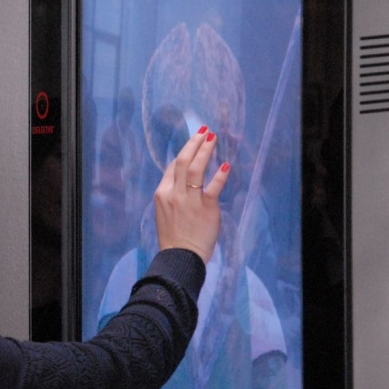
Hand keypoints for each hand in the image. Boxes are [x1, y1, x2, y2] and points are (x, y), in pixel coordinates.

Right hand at [153, 127, 230, 261]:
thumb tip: (184, 179)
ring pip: (196, 169)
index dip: (184, 151)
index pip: (173, 167)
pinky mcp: (205, 207)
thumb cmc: (173, 236)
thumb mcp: (164, 212)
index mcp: (162, 193)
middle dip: (194, 144)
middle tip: (204, 132)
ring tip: (213, 139)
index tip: (193, 141)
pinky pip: (213, 187)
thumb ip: (173, 194)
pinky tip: (226, 165)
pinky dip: (220, 175)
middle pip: (183, 162)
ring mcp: (189, 200)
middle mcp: (174, 193)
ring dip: (205, 151)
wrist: (180, 256)